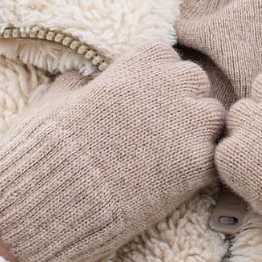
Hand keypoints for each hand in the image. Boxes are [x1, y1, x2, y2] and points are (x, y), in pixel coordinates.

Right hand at [0, 40, 225, 261]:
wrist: (47, 203)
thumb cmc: (44, 149)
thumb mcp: (54, 100)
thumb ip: (77, 83)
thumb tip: (82, 77)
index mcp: (137, 62)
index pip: (166, 58)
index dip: (154, 82)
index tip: (139, 103)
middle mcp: (168, 84)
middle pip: (196, 82)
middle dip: (181, 102)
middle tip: (159, 131)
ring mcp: (187, 123)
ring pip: (213, 116)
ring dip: (198, 134)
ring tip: (169, 156)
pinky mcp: (195, 164)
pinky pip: (216, 156)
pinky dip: (202, 168)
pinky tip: (176, 181)